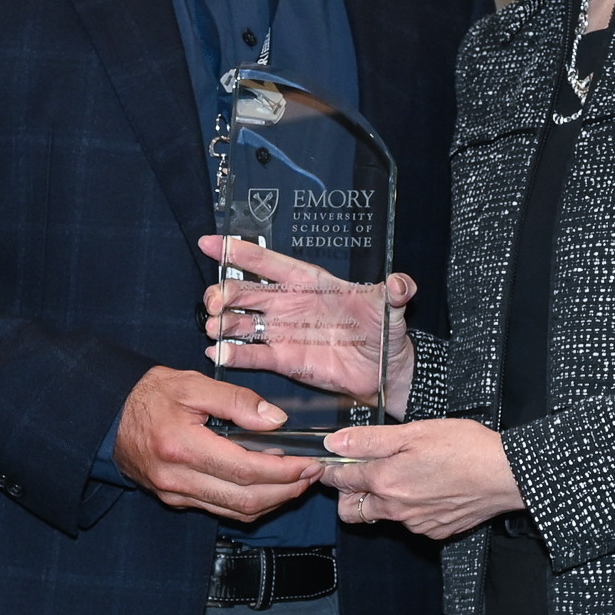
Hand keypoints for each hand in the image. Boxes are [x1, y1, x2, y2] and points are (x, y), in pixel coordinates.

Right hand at [112, 367, 322, 521]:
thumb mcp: (192, 383)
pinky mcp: (176, 500)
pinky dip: (250, 503)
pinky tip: (268, 487)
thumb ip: (236, 400)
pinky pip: (220, 510)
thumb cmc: (150, 395)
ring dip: (272, 502)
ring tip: (298, 482)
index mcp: (183, 447)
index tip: (310, 463)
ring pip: (234, 512)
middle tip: (312, 475)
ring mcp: (176, 494)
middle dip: (286, 491)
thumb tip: (276, 420)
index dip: (284, 472)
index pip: (245, 471)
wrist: (108, 416)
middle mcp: (178, 479)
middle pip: (244, 500)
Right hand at [199, 235, 417, 415]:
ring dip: (223, 322)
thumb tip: (402, 282)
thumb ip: (395, 292)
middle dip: (223, 291)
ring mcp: (283, 331)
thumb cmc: (384, 332)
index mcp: (309, 282)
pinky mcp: (284, 360)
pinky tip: (218, 352)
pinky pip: (253, 355)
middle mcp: (289, 303)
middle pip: (246, 291)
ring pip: (242, 321)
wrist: (385, 371)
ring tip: (214, 326)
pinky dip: (233, 354)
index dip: (239, 250)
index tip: (211, 242)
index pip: (269, 262)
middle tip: (214, 300)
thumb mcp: (390, 307)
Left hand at [323, 418, 524, 539]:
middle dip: (350, 493)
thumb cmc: (465, 448)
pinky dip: (410, 508)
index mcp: (386, 481)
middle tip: (366, 470)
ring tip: (406, 473)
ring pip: (382, 517)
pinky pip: (409, 523)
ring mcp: (416, 524)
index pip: (341, 480)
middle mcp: (396, 509)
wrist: (506, 475)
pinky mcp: (435, 531)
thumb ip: (370, 440)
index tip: (332, 461)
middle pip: (351, 510)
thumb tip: (335, 442)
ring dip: (382, 499)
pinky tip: (428, 486)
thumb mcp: (414, 432)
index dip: (332, 468)